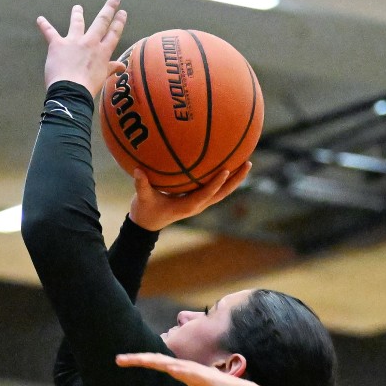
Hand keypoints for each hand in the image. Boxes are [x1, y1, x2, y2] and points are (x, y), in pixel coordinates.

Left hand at [36, 0, 126, 95]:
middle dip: (109, 8)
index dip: (119, 22)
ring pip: (77, 23)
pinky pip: (50, 32)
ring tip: (77, 7)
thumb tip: (121, 66)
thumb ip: (110, 68)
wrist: (71, 91)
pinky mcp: (58, 44)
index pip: (113, 34)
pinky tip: (40, 19)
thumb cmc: (88, 87)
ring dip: (77, 14)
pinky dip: (44, 25)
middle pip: (101, 22)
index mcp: (102, 52)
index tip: (122, 12)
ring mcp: (73, 41)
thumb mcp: (102, 77)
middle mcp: (90, 43)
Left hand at [115, 352, 263, 385]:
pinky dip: (178, 370)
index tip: (122, 361)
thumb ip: (185, 385)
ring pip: (169, 364)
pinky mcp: (205, 378)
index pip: (157, 364)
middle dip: (138, 359)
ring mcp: (195, 372)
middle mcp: (186, 368)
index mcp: (182, 371)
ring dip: (153, 361)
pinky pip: (189, 373)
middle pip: (157, 360)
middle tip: (118, 359)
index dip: (140, 361)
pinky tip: (169, 368)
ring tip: (136, 360)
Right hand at [128, 163, 251, 231]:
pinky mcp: (198, 199)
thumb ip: (141, 185)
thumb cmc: (146, 211)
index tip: (226, 171)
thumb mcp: (142, 199)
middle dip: (236, 180)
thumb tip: (138, 170)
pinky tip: (229, 163)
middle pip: (222, 193)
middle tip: (247, 163)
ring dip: (235, 179)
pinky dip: (224, 178)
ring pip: (222, 191)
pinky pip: (215, 188)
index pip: (206, 194)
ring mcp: (200, 203)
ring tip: (246, 162)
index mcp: (187, 206)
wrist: (147, 224)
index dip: (216, 184)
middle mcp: (198, 205)